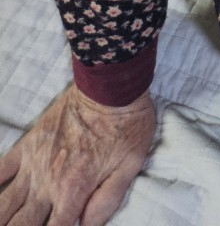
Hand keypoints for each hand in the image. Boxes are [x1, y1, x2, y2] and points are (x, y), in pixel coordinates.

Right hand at [0, 83, 154, 225]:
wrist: (110, 85)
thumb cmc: (126, 124)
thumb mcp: (130, 165)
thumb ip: (107, 201)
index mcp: (74, 191)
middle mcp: (48, 183)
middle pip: (21, 225)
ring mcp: (34, 164)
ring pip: (3, 204)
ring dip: (1, 217)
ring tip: (3, 220)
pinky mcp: (27, 145)